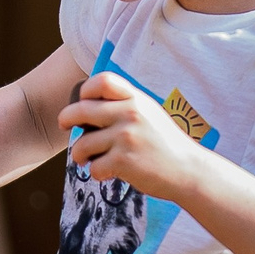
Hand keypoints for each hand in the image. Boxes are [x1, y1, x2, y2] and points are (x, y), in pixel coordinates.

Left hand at [63, 74, 208, 203]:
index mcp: (136, 99)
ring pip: (82, 144)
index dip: (86, 90)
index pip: (102, 81)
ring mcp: (126, 137)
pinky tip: (106, 173)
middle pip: (80, 110)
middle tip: (64, 126)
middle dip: (66, 119)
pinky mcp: (124, 161)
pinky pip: (94, 167)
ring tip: (85, 158)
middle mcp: (130, 114)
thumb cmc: (165, 144)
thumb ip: (124, 105)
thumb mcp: (149, 113)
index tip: (82, 101)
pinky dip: (96, 173)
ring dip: (79, 154)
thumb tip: (86, 105)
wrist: (190, 171)